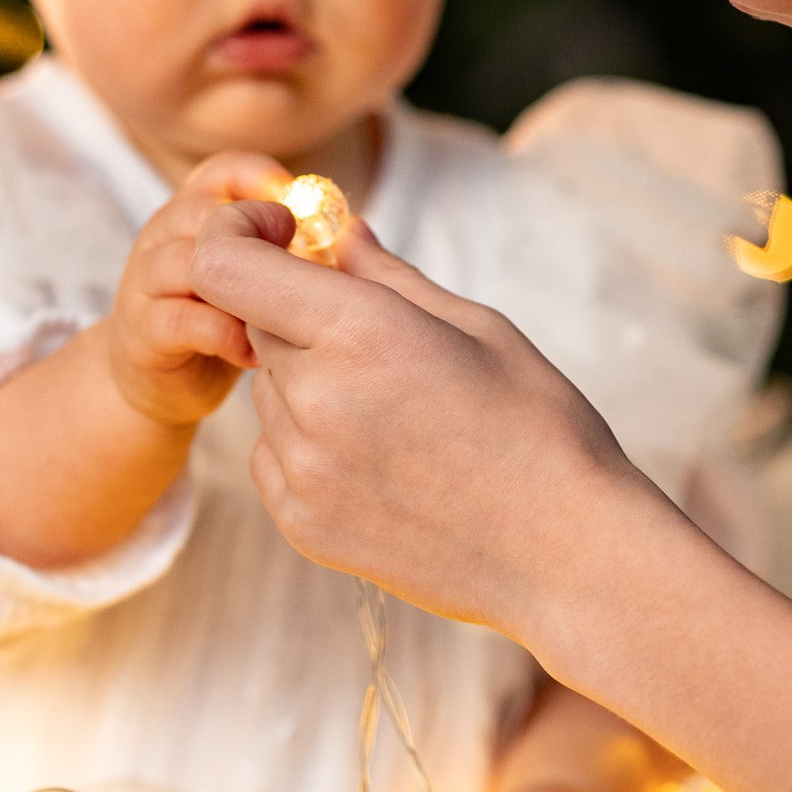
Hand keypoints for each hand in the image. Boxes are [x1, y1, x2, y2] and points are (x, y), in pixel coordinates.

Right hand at [105, 155, 296, 433]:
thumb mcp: (259, 275)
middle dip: (255, 236)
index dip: (263, 180)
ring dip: (243, 291)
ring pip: (189, 263)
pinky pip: (184, 319)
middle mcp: (164, 235)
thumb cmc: (226, 319)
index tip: (302, 211)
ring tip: (280, 320)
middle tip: (300, 273)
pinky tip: (254, 355)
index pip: (223, 170)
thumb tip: (354, 230)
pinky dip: (226, 334)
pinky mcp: (143, 330)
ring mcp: (146, 281)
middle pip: (202, 211)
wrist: (167, 382)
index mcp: (195, 210)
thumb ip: (294, 248)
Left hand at [187, 203, 648, 643]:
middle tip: (373, 338)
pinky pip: (272, 454)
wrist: (565, 558)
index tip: (283, 235)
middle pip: (254, 323)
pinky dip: (307, 442)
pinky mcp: (302, 524)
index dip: (237, 236)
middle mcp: (317, 400)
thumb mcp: (479, 328)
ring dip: (305, 381)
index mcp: (363, 334)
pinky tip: (380, 458)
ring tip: (392, 412)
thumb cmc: (540, 430)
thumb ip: (388, 277)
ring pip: (267, 392)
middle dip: (296, 313)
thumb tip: (337, 233)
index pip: (226, 266)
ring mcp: (305, 471)